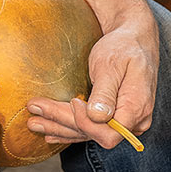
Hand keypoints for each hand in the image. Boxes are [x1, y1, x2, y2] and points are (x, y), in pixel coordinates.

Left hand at [22, 10, 158, 148]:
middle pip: (93, 133)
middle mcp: (133, 121)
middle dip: (61, 122)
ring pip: (88, 132)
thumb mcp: (112, 64)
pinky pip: (90, 128)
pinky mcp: (113, 118)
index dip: (85, 123)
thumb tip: (97, 116)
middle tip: (34, 113)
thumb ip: (105, 92)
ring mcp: (124, 122)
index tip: (71, 101)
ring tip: (34, 122)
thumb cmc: (123, 47)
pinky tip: (51, 133)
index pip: (108, 133)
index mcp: (136, 108)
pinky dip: (68, 129)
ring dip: (59, 127)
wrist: (133, 39)